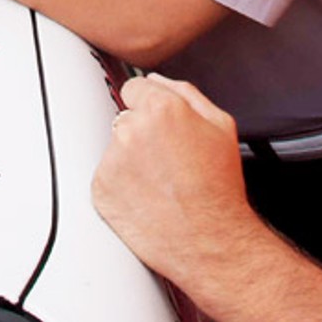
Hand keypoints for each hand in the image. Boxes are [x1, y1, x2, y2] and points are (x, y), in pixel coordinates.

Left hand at [94, 74, 259, 276]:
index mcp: (160, 109)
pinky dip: (122, 186)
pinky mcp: (100, 188)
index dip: (150, 107)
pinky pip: (107, 177)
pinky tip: (147, 197)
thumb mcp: (221, 126)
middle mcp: (130, 129)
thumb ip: (186, 92)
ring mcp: (112, 160)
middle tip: (168, 161)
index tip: (160, 126)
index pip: (134, 88)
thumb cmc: (219, 188)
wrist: (210, 240)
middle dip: (142, 134)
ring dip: (131, 160)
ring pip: (116, 148)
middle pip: (126, 118)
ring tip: (160, 182)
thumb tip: (158, 81)